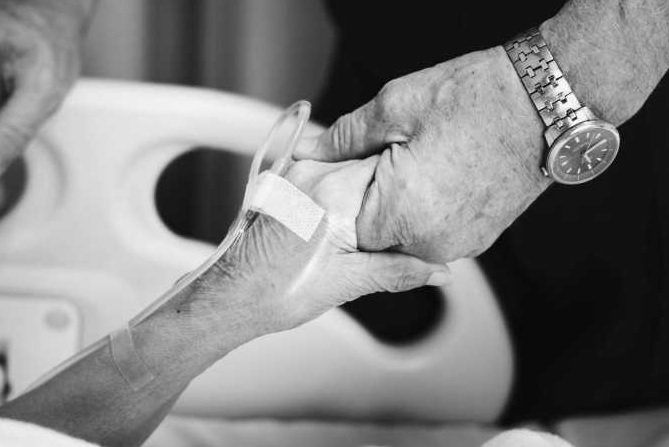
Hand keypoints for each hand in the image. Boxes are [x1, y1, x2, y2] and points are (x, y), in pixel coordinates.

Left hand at [199, 157, 449, 335]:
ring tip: (367, 230)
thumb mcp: (347, 283)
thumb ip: (398, 270)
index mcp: (333, 192)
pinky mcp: (286, 184)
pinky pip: (328, 176)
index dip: (410, 185)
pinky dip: (345, 193)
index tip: (423, 204)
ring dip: (367, 192)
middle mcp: (312, 174)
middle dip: (390, 190)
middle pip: (370, 165)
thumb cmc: (276, 292)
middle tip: (401, 224)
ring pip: (349, 169)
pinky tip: (344, 223)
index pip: (389, 168)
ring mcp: (296, 176)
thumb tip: (437, 270)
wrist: (231, 296)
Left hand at [298, 48, 551, 262]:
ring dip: (398, 204)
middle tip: (386, 155)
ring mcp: (460, 244)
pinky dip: (425, 208)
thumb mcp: (394, 107)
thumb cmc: (477, 99)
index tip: (348, 168)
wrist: (547, 102)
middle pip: (373, 236)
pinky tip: (437, 172)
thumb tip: (310, 152)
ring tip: (418, 158)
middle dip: (368, 200)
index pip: (342, 228)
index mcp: (402, 215)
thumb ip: (342, 139)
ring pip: (404, 235)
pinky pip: (433, 232)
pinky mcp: (479, 237)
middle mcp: (431, 242)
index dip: (339, 196)